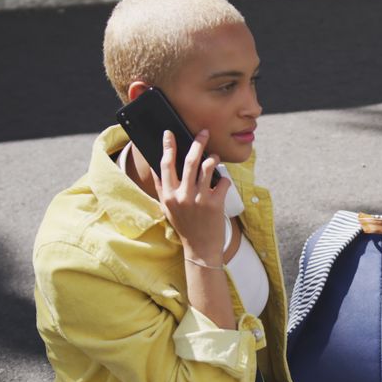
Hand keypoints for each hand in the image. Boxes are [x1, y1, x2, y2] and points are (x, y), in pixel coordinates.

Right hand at [150, 129, 231, 262]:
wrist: (200, 248)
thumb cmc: (185, 227)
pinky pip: (222, 182)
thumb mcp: (167, 208)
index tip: (169, 133)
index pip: (165, 165)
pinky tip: (223, 183)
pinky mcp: (215, 204)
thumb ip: (162, 188)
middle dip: (197, 143)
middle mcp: (182, 195)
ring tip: (215, 157)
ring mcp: (199, 199)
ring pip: (207, 167)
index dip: (168, 147)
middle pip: (189, 161)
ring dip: (213, 158)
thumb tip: (157, 168)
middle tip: (204, 132)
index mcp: (168, 195)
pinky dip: (224, 179)